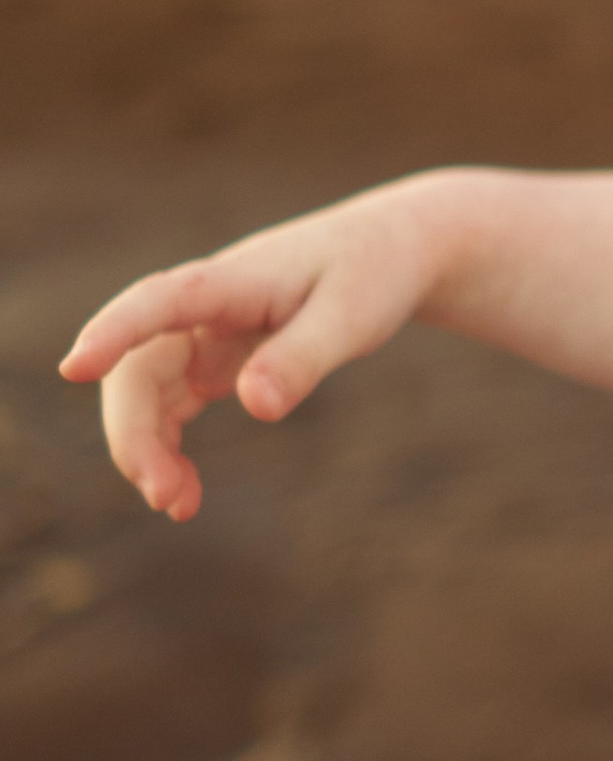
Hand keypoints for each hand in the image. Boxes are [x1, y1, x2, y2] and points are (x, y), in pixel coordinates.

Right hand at [60, 182, 452, 520]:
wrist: (391, 253)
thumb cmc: (373, 273)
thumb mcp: (353, 316)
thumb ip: (302, 359)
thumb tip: (253, 407)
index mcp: (231, 281)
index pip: (156, 301)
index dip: (112, 333)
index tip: (74, 368)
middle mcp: (202, 307)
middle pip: (138, 365)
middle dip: (135, 432)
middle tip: (165, 498)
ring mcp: (202, 335)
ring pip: (145, 393)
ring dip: (147, 450)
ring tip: (178, 507)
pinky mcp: (213, 360)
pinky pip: (171, 407)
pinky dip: (169, 450)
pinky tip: (186, 494)